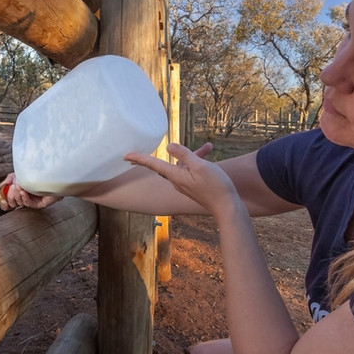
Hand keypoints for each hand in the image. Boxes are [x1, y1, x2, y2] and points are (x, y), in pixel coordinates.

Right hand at [0, 173, 61, 210]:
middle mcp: (24, 199)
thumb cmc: (36, 174)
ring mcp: (32, 202)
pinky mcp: (39, 204)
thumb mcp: (19, 174)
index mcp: (19, 194)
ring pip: (19, 203)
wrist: (50, 174)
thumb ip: (9, 179)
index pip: (9, 204)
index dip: (4, 204)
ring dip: (17, 194)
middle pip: (12, 204)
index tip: (2, 200)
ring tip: (19, 186)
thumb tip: (2, 186)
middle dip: (10, 196)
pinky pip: (28, 204)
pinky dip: (24, 197)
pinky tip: (23, 191)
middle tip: (12, 187)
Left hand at [124, 143, 241, 218]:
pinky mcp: (194, 186)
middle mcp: (178, 181)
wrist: (228, 207)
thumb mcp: (200, 166)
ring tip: (209, 147)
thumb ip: (184, 155)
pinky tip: (210, 154)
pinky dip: (199, 161)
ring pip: (183, 165)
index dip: (139, 158)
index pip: (154, 164)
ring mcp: (186, 185)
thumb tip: (169, 146)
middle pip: (164, 165)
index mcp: (176, 176)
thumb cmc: (216, 186)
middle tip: (133, 157)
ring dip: (193, 155)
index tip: (125, 155)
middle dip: (156, 157)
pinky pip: (192, 170)